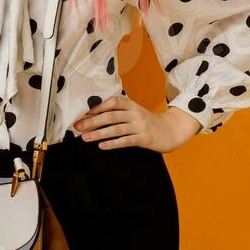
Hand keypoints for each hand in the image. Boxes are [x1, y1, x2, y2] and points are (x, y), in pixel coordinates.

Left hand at [71, 96, 200, 152]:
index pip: (112, 102)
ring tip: (85, 138)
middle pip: (111, 116)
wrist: (171, 130)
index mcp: (131, 105)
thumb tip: (94, 114)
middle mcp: (135, 114)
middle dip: (92, 121)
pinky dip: (113, 143)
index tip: (83, 113)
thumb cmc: (148, 121)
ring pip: (116, 129)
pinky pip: (126, 141)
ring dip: (99, 134)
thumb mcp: (135, 111)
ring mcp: (140, 126)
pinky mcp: (143, 139)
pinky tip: (102, 146)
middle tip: (78, 126)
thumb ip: (119, 111)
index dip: (98, 107)